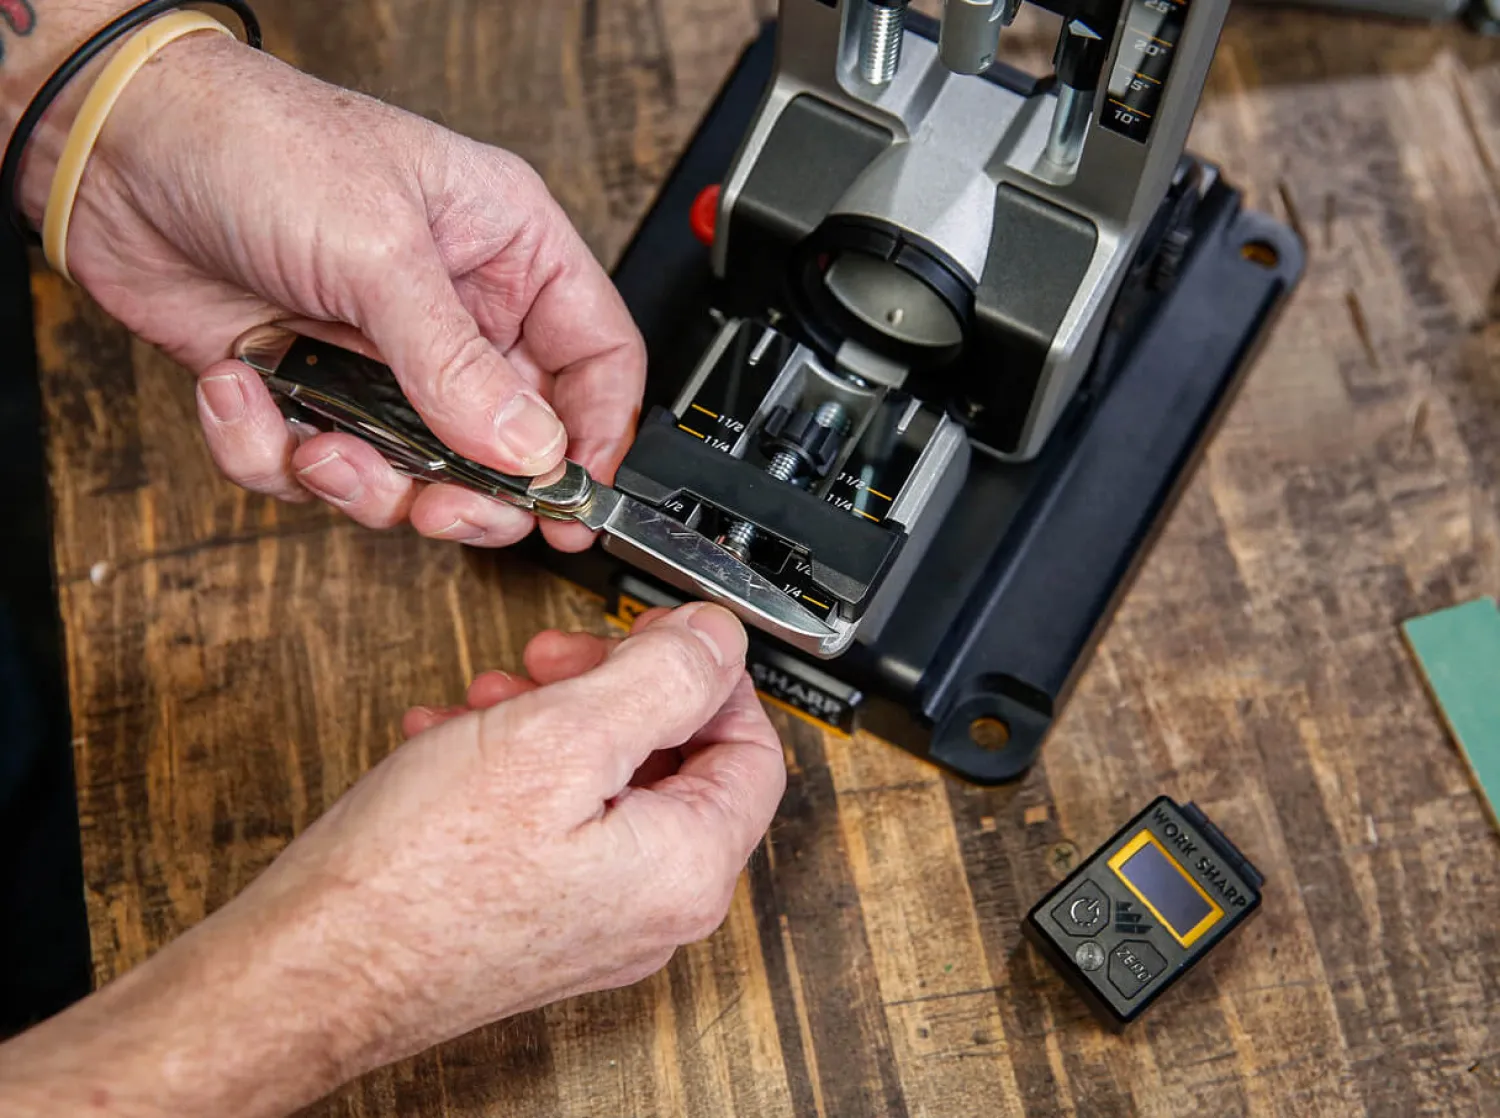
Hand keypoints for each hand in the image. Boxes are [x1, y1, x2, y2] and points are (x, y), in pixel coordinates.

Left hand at [29, 32, 643, 551]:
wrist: (110, 146)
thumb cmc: (255, 143)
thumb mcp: (378, 250)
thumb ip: (458, 365)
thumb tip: (532, 451)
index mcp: (507, 253)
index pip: (597, 359)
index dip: (597, 438)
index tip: (573, 503)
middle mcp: (454, 314)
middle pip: (511, 444)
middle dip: (472, 493)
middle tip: (439, 510)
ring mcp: (380, 360)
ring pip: (414, 475)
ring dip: (362, 482)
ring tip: (321, 446)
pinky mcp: (306, 390)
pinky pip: (312, 467)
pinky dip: (268, 451)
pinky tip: (240, 389)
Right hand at [232, 604, 785, 1074]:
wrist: (303, 976)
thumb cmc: (414, 880)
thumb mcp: (556, 737)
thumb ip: (661, 679)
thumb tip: (720, 640)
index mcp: (685, 868)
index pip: (752, 748)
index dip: (709, 675)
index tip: (655, 633)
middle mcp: (652, 909)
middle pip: (677, 761)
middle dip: (617, 688)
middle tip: (556, 657)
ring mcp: (594, 923)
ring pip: (608, 784)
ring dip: (557, 720)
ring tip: (492, 696)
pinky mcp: (537, 924)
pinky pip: (557, 823)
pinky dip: (516, 766)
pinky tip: (457, 740)